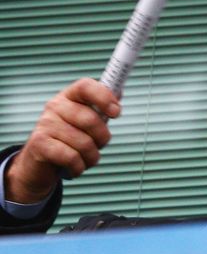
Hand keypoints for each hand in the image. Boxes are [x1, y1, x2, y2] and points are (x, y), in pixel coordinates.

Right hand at [4, 78, 120, 203]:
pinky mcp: (39, 144)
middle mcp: (55, 106)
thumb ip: (101, 107)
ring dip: (92, 157)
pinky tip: (75, 167)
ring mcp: (45, 124)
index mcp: (69, 96)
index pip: (86, 86)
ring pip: (84, 143)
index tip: (116, 113)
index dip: (104, 97)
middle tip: (98, 145)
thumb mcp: (85, 120)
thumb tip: (119, 91)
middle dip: (102, 139)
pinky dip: (79, 167)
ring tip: (86, 159)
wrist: (39, 163)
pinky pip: (71, 158)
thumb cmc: (69, 138)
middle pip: (91, 120)